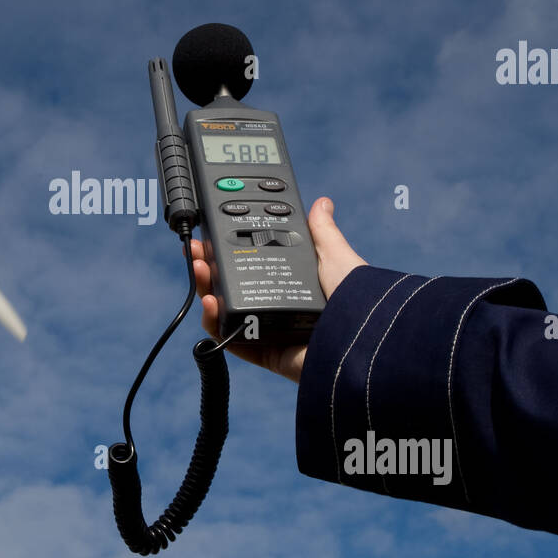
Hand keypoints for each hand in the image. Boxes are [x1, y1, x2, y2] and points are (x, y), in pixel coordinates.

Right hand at [187, 197, 367, 383]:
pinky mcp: (266, 354)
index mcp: (295, 284)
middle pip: (233, 288)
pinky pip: (232, 342)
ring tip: (199, 270)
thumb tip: (322, 202)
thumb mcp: (336, 256)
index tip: (209, 235)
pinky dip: (215, 324)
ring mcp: (272, 332)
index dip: (227, 250)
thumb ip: (322, 232)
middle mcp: (282, 306)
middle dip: (209, 267)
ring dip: (207, 290)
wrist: (362, 338)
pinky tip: (210, 302)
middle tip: (196, 251)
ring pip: (226, 312)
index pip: (253, 265)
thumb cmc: (357, 298)